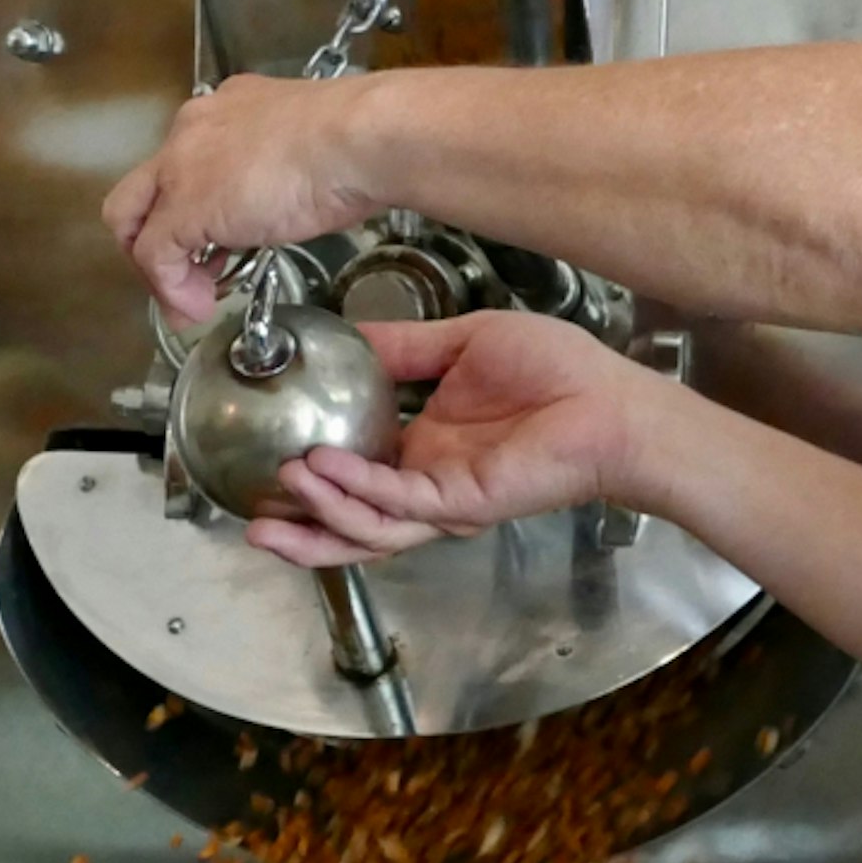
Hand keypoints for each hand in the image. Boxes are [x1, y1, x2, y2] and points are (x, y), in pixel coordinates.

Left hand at [104, 76, 379, 322]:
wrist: (358, 140)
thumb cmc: (352, 142)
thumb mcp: (309, 152)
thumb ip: (285, 171)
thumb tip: (292, 201)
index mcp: (226, 110)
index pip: (186, 160)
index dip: (192, 206)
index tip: (215, 241)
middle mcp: (192, 130)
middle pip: (143, 190)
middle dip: (153, 239)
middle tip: (181, 276)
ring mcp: (181, 169)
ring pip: (136, 222)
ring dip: (161, 269)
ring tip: (193, 300)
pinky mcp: (182, 208)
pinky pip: (154, 258)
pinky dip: (169, 290)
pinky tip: (198, 308)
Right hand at [245, 313, 662, 569]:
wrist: (611, 401)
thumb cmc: (557, 372)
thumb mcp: (462, 341)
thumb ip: (404, 346)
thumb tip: (350, 334)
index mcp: (424, 446)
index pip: (355, 472)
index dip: (311, 476)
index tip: (266, 459)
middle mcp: (426, 481)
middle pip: (350, 520)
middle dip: (300, 528)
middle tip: (250, 522)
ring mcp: (443, 498)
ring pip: (367, 525)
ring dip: (319, 511)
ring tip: (279, 487)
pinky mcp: (462, 501)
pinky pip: (397, 502)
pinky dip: (356, 489)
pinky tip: (323, 468)